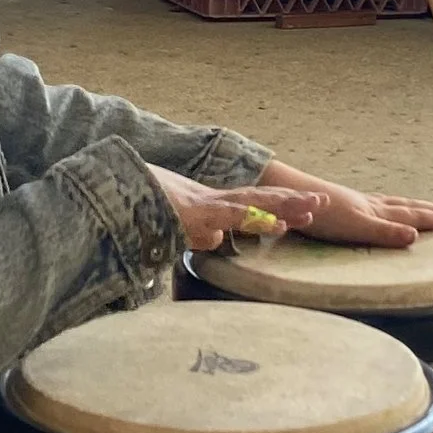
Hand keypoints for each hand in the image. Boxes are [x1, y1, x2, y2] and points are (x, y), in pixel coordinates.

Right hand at [146, 168, 315, 253]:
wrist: (109, 192)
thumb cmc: (132, 206)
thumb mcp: (166, 226)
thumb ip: (190, 233)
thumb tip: (214, 240)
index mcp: (204, 206)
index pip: (246, 206)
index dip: (274, 208)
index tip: (301, 214)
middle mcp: (209, 202)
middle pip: (257, 201)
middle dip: (290, 203)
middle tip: (322, 203)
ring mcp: (203, 206)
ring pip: (252, 203)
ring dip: (284, 206)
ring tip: (314, 206)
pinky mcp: (195, 212)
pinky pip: (231, 215)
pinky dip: (256, 218)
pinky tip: (278, 222)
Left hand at [258, 162, 432, 248]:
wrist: (288, 194)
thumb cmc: (320, 214)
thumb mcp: (355, 227)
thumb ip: (384, 233)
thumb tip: (415, 237)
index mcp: (375, 211)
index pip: (411, 215)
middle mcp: (368, 204)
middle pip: (406, 207)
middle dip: (429, 211)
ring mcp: (354, 202)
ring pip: (391, 204)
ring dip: (411, 207)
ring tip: (423, 208)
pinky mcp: (341, 204)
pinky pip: (375, 205)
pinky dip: (388, 207)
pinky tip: (379, 209)